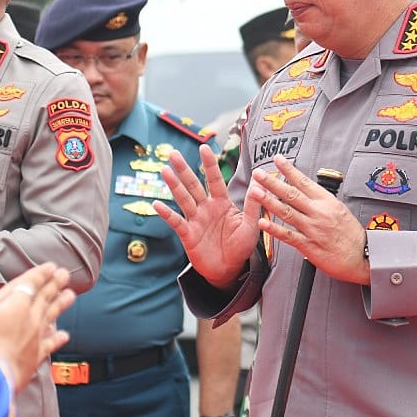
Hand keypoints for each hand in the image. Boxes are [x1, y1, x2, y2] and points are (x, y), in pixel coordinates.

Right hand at [0, 262, 75, 391]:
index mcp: (14, 304)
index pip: (31, 283)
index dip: (41, 273)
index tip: (51, 266)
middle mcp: (29, 319)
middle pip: (45, 297)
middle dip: (55, 284)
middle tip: (64, 275)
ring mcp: (34, 339)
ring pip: (51, 316)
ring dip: (60, 305)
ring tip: (70, 296)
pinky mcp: (33, 358)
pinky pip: (49, 345)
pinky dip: (57, 338)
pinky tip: (63, 335)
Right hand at [156, 147, 258, 285]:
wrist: (230, 270)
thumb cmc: (241, 247)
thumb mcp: (251, 226)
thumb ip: (252, 205)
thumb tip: (259, 183)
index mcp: (222, 203)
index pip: (214, 179)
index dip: (209, 164)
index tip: (204, 147)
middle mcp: (206, 208)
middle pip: (193, 185)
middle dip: (184, 169)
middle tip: (173, 153)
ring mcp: (195, 220)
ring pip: (183, 199)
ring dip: (174, 185)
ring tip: (165, 170)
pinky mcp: (187, 235)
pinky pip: (176, 222)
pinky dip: (167, 213)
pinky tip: (157, 204)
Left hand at [250, 156, 368, 283]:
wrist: (362, 256)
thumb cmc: (352, 235)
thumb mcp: (341, 210)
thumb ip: (323, 202)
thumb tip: (309, 191)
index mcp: (327, 202)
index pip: (304, 182)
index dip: (289, 170)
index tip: (278, 160)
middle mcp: (318, 212)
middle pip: (291, 194)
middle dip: (272, 182)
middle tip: (258, 173)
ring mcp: (312, 229)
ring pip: (286, 212)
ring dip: (268, 201)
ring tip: (255, 192)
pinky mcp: (308, 245)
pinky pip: (288, 235)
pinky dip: (274, 228)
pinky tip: (262, 222)